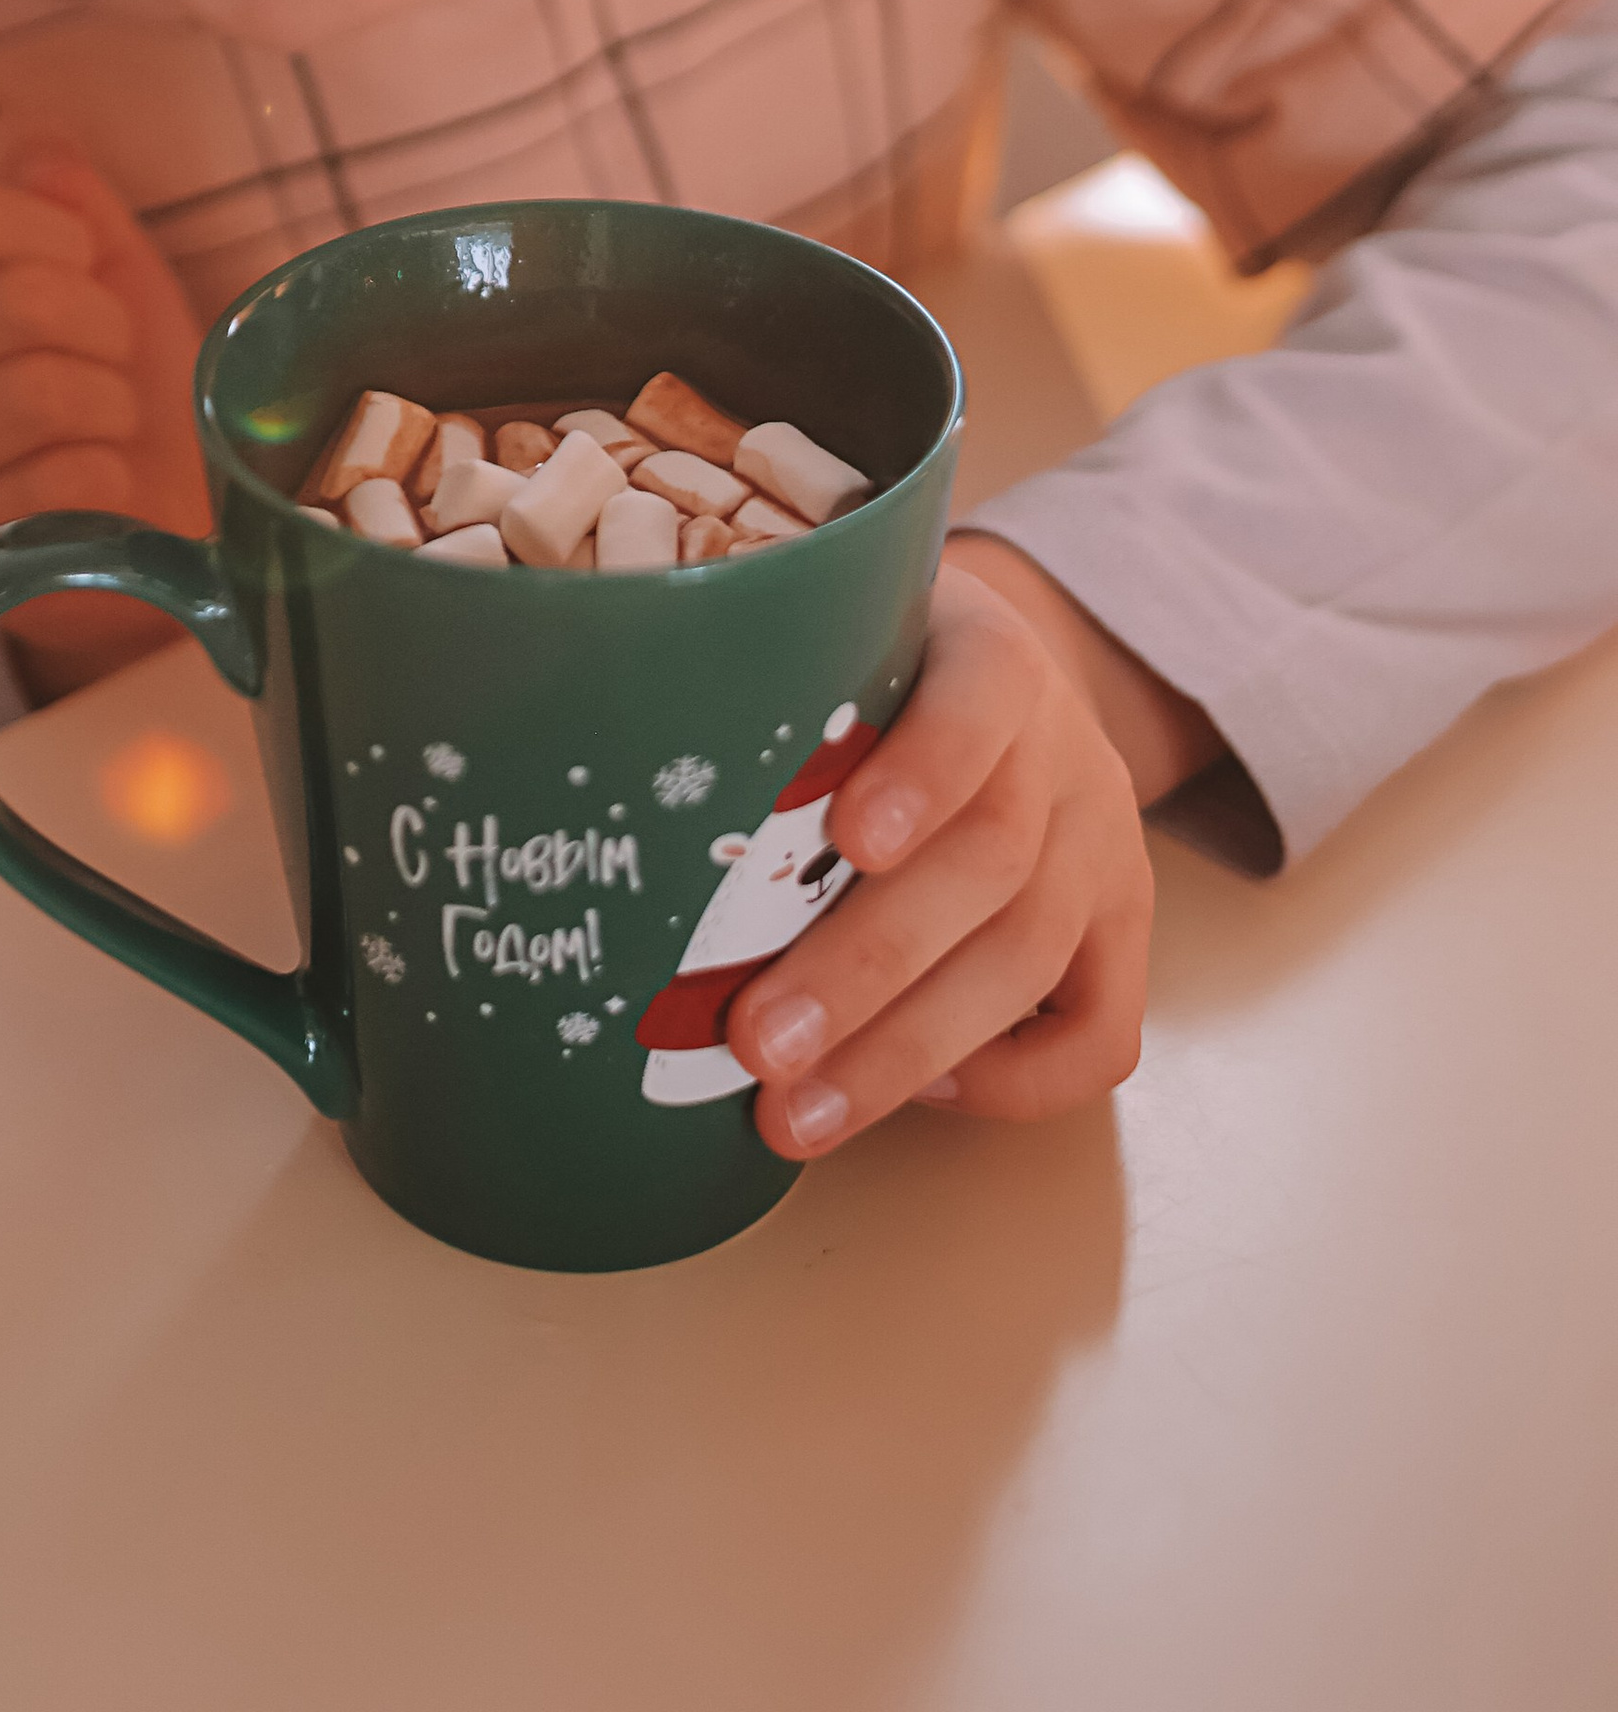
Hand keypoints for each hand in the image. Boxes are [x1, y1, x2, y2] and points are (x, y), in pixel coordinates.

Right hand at [0, 116, 209, 701]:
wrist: (150, 528)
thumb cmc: (122, 382)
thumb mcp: (106, 268)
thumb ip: (61, 190)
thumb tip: (14, 128)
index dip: (57, 232)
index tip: (87, 266)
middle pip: (16, 301)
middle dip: (102, 326)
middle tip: (109, 359)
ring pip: (37, 393)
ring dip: (110, 404)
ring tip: (106, 421)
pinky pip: (52, 486)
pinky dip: (105, 479)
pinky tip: (97, 489)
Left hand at [724, 535, 1200, 1156]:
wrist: (1005, 681)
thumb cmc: (880, 676)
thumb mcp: (838, 642)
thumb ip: (779, 693)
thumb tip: (629, 783)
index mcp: (992, 654)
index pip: (981, 699)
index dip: (923, 771)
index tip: (844, 838)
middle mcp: (1064, 750)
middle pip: (991, 861)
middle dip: (866, 966)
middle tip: (755, 1043)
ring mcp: (1105, 845)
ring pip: (1031, 957)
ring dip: (904, 1050)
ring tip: (794, 1113)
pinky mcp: (1126, 931)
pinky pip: (1101, 1033)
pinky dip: (1010, 1082)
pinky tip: (917, 1093)